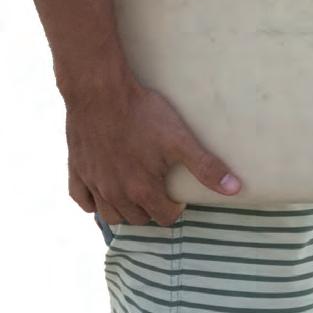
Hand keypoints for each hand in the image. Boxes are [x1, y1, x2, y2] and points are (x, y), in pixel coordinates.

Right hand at [64, 78, 241, 226]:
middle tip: (159, 193)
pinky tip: (102, 193)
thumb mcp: (180, 140)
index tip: (178, 197)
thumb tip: (235, 189)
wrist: (101, 94)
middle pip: (138, 219)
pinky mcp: (76, 172)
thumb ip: (207, 167)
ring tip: (136, 196)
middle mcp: (115, 194)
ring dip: (124, 210)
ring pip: (110, 215)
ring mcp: (94, 184)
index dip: (175, 209)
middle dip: (151, 210)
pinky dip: (92, 202)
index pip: (164, 217)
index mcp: (142, 189)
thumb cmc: (143, 114)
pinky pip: (82, 200)